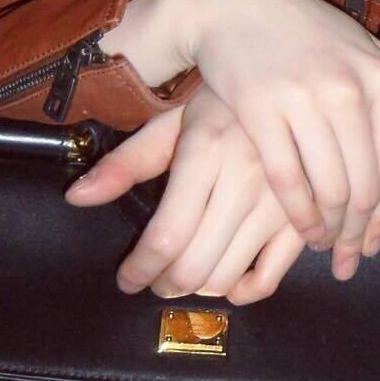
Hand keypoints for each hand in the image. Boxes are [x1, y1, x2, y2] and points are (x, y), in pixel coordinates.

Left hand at [64, 86, 307, 303]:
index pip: (167, 234)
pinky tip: (230, 280)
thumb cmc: (221, 108)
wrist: (287, 88)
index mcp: (207, 152)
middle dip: (164, 284)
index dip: (140, 268)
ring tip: (186, 275)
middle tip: (155, 280)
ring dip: (198, 289)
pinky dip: (244, 292)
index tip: (127, 279)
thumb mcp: (171, 124)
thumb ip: (124, 163)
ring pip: (228, 276)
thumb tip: (77, 197)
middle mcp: (245, 179)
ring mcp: (280, 202)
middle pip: (195, 265)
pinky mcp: (302, 217)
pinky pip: (270, 277)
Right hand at [159, 0, 379, 278]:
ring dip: (330, 230)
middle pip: (365, 187)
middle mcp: (349, 89)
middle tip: (348, 260)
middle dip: (358, 234)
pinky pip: (287, 180)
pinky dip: (298, 215)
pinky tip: (300, 229)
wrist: (233, 2)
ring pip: (330, 189)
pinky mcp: (260, 109)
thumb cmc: (304, 32)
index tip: (374, 244)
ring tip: (324, 246)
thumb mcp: (365, 52)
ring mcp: (304, 98)